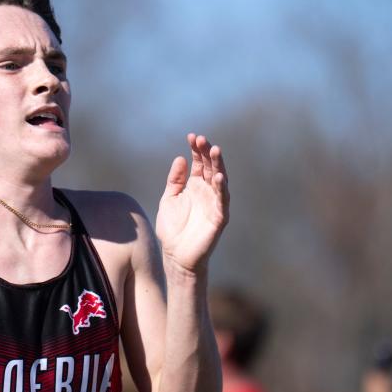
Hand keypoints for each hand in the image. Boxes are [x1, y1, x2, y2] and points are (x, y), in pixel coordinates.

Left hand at [156, 134, 228, 272]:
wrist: (176, 256)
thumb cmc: (173, 229)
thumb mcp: (169, 199)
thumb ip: (174, 180)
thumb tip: (180, 158)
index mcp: (195, 186)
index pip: (199, 163)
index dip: (196, 149)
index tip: (191, 136)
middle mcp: (207, 192)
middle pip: (210, 167)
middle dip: (207, 152)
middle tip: (202, 139)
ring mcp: (214, 203)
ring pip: (219, 180)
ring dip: (218, 165)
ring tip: (215, 150)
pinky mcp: (219, 217)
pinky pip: (222, 200)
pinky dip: (221, 188)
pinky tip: (217, 176)